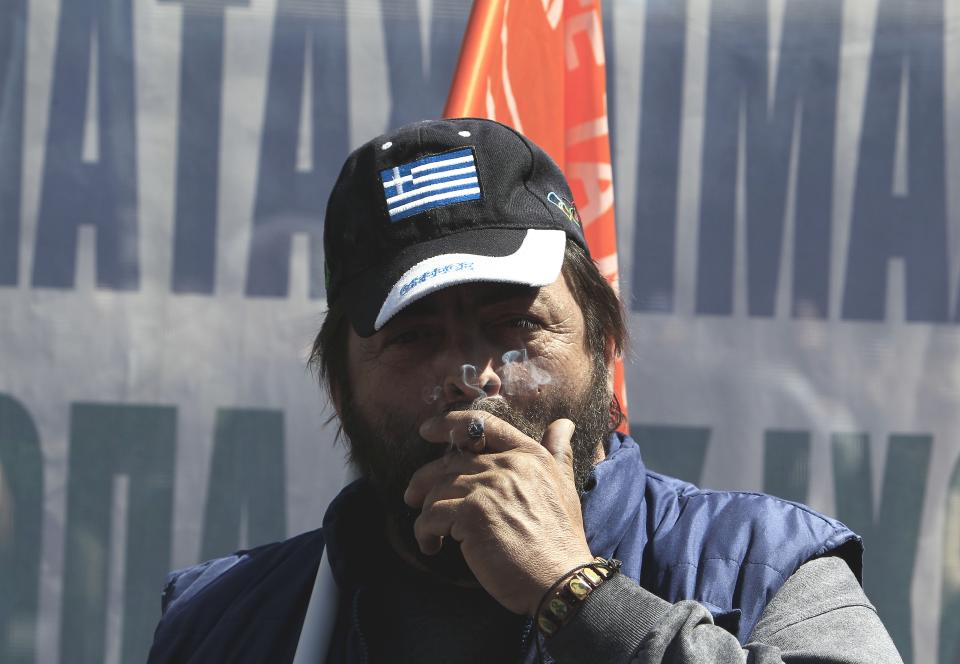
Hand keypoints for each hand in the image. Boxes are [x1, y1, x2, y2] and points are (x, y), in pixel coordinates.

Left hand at [403, 411, 594, 615]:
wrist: (560, 578)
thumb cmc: (560, 539)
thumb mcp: (565, 486)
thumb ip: (559, 452)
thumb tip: (563, 423)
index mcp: (529, 455)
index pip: (484, 425)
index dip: (450, 423)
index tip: (427, 430)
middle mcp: (508, 465)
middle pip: (451, 462)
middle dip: (426, 479)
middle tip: (413, 496)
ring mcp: (488, 488)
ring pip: (438, 490)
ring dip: (426, 511)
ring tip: (429, 531)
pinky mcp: (472, 515)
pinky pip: (431, 516)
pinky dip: (424, 532)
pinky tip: (432, 546)